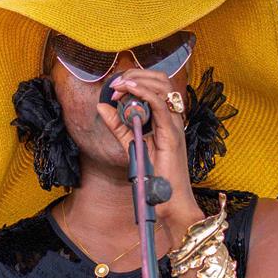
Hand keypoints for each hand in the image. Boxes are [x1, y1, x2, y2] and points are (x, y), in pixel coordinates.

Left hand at [97, 69, 201, 234]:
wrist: (169, 202)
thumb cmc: (155, 178)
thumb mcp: (131, 145)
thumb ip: (118, 126)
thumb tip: (102, 106)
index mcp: (166, 118)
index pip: (157, 84)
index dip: (136, 79)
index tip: (114, 88)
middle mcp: (173, 118)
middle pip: (161, 79)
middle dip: (136, 74)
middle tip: (115, 84)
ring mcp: (174, 125)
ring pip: (162, 86)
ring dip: (138, 81)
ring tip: (119, 87)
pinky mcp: (172, 135)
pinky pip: (161, 105)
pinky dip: (144, 94)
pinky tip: (129, 92)